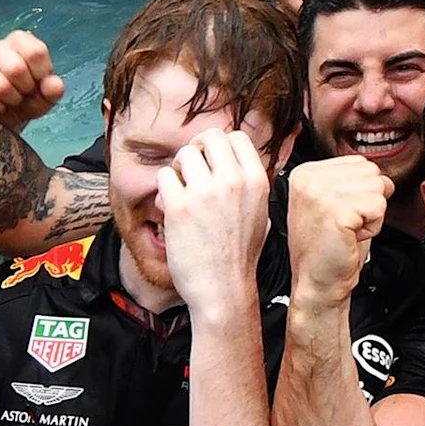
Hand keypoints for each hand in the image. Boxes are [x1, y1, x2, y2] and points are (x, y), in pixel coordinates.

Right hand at [0, 30, 64, 132]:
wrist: (1, 119)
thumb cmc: (25, 100)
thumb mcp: (45, 96)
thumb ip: (53, 89)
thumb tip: (54, 84)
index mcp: (19, 41)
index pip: (35, 51)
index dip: (41, 74)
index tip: (39, 83)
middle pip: (16, 68)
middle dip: (25, 90)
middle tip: (24, 94)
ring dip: (11, 101)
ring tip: (11, 101)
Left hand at [158, 129, 272, 314]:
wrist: (223, 288)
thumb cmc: (239, 255)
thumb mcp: (260, 213)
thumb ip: (249, 184)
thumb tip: (233, 161)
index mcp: (257, 181)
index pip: (236, 137)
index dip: (220, 146)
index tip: (212, 161)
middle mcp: (233, 181)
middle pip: (209, 137)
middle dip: (197, 150)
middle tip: (192, 170)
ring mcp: (206, 192)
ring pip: (184, 154)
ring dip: (178, 168)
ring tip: (180, 189)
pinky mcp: (179, 206)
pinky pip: (164, 176)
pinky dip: (164, 188)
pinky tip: (170, 206)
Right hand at [287, 153, 390, 303]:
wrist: (317, 282)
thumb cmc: (329, 248)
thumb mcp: (336, 203)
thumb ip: (352, 181)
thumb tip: (384, 176)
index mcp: (306, 172)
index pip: (360, 162)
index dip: (361, 192)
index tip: (340, 213)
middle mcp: (309, 179)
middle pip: (372, 172)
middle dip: (369, 202)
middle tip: (346, 224)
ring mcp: (320, 193)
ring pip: (378, 188)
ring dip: (371, 215)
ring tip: (347, 230)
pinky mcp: (336, 211)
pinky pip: (379, 207)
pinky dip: (372, 227)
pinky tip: (350, 237)